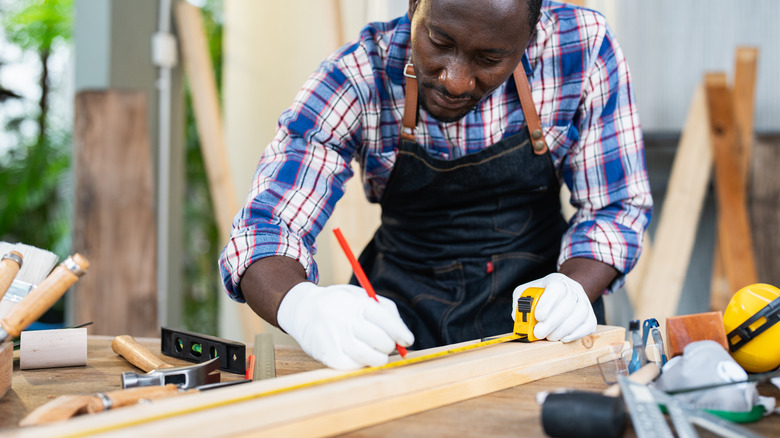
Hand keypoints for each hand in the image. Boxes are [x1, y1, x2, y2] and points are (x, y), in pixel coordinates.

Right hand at [277, 282, 413, 369]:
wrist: (303, 310)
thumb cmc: (340, 304)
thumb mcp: (361, 296)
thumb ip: (385, 310)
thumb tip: (404, 335)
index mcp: (356, 303)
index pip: (385, 320)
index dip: (400, 332)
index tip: (408, 340)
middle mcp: (345, 320)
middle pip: (381, 341)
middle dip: (389, 345)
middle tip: (387, 344)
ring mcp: (335, 338)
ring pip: (370, 357)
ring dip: (379, 358)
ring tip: (377, 353)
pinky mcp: (327, 355)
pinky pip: (354, 366)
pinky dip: (362, 363)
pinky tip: (359, 355)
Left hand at [511, 273, 596, 342]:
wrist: (562, 296)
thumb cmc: (540, 296)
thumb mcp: (525, 293)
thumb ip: (520, 303)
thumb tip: (518, 318)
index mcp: (556, 280)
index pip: (556, 288)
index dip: (548, 303)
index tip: (538, 317)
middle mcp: (573, 289)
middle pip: (568, 303)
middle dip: (552, 322)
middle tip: (538, 333)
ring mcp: (584, 302)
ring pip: (580, 314)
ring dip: (563, 329)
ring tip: (549, 337)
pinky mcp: (590, 317)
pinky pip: (588, 326)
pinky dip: (574, 334)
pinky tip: (562, 338)